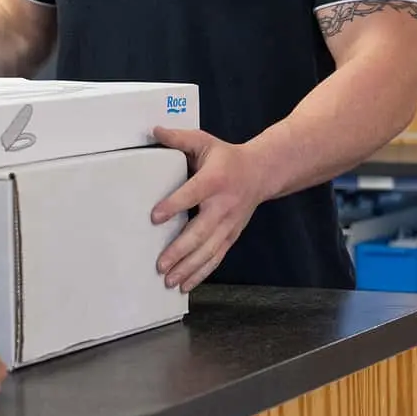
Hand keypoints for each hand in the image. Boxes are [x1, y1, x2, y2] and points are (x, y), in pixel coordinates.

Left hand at [150, 127, 266, 293]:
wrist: (262, 173)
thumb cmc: (226, 158)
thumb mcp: (204, 141)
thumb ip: (179, 138)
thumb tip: (154, 131)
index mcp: (214, 180)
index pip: (192, 194)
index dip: (174, 205)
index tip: (155, 217)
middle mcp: (223, 206)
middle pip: (201, 232)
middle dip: (180, 250)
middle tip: (161, 264)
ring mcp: (229, 224)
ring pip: (209, 251)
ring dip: (189, 268)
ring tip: (170, 280)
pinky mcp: (231, 235)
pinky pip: (216, 257)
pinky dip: (201, 273)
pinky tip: (186, 284)